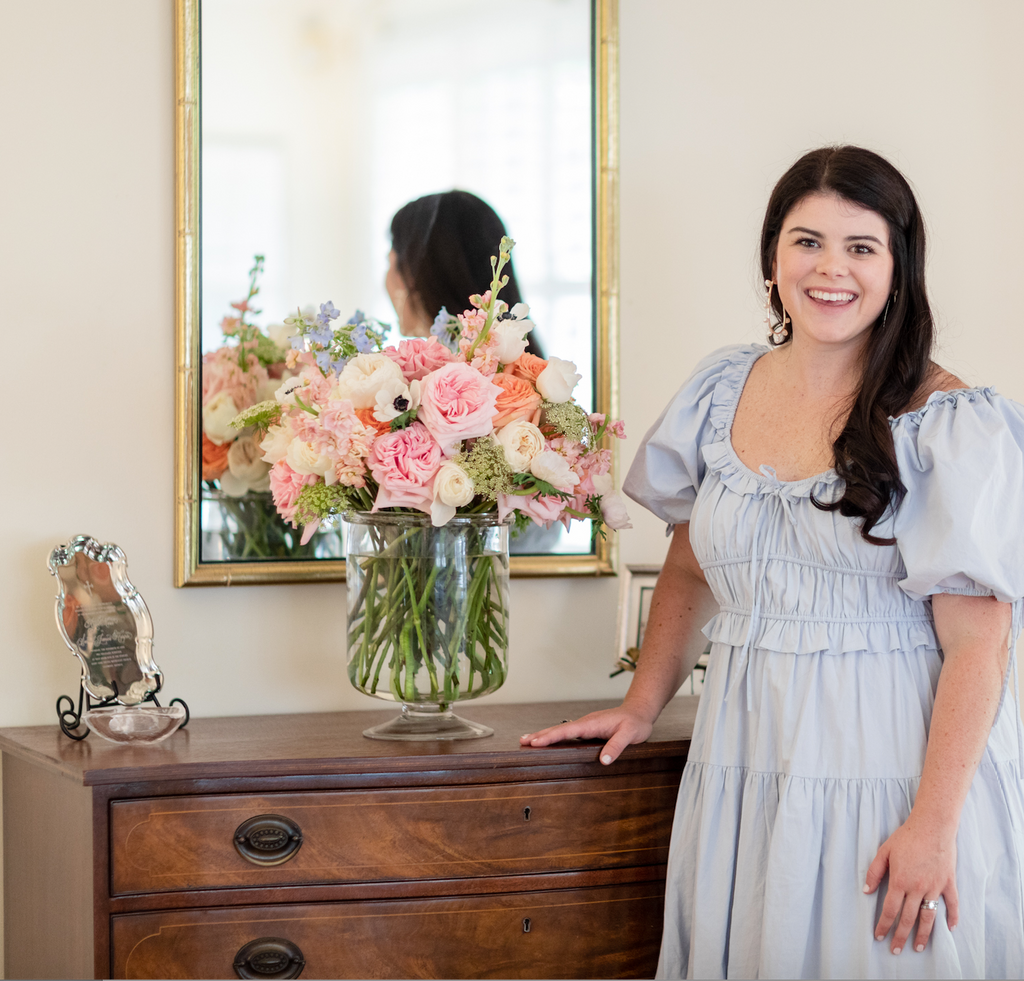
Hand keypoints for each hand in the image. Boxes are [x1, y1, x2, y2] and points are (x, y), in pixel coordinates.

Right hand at [519, 706, 654, 763]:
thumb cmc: (635, 723)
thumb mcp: (630, 735)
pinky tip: (549, 740)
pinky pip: (567, 732)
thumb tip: (603, 760)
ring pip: (561, 730)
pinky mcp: (588, 729)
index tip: (535, 742)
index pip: (566, 730)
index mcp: (591, 724)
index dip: (550, 737)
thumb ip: (616, 746)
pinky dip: (555, 736)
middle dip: (540, 735)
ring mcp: (585, 725)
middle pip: (558, 729)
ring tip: (528, 740)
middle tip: (523, 741)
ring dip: (544, 735)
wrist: (639, 712)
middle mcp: (585, 723)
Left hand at [864, 815, 958, 954]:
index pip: (890, 910)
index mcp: (899, 881)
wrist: (932, 826)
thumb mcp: (884, 851)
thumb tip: (866, 891)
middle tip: (896, 950)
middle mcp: (917, 888)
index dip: (884, 925)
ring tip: (917, 947)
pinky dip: (952, 918)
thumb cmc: (906, 837)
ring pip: (929, 917)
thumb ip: (874, 871)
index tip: (879, 936)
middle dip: (900, 936)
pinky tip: (949, 929)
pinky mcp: (948, 883)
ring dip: (923, 935)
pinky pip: (952, 905)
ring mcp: (935, 887)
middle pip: (908, 918)